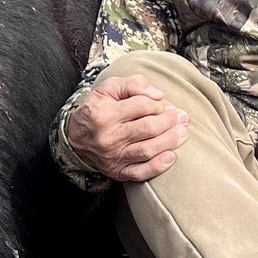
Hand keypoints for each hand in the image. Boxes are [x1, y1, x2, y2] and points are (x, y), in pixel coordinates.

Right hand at [64, 72, 188, 182]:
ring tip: (183, 132)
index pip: (141, 106)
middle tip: (182, 117)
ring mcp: (113, 157)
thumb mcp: (107, 89)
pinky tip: (171, 157)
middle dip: (170, 121)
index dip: (158, 103)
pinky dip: (158, 167)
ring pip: (147, 150)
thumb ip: (133, 84)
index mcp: (104, 114)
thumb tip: (158, 95)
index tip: (163, 104)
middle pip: (148, 128)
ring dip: (170, 141)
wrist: (75, 138)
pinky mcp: (117, 172)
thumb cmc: (96, 109)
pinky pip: (140, 173)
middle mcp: (108, 137)